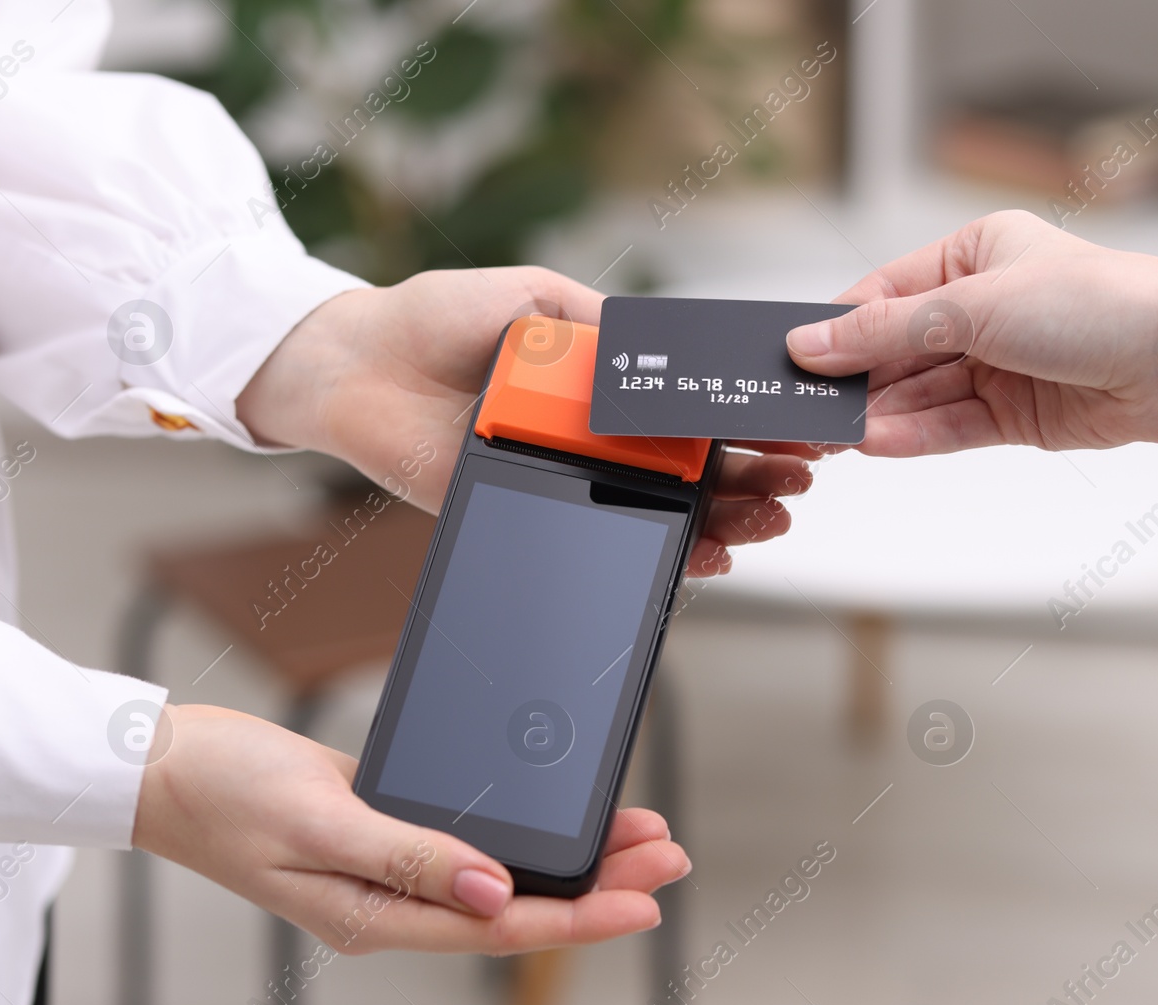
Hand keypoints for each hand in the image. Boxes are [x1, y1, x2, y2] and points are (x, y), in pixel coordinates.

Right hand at [134, 703, 690, 954]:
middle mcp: (391, 902)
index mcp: (377, 917)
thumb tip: (496, 895)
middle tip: (669, 854)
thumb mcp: (322, 824)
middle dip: (598, 881)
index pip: (503, 926)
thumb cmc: (224, 795)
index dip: (582, 914)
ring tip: (634, 834)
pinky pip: (468, 840)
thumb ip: (410, 860)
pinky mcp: (382, 830)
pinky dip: (518, 830)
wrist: (164, 765)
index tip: (647, 897)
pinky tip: (549, 818)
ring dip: (567, 855)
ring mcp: (387, 870)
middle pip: (517, 902)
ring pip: (500, 872)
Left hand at [237, 266, 810, 574]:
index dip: (745, 418)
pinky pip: (604, 540)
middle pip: (693, 465)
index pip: (689, 407)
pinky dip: (662, 553)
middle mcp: (594, 433)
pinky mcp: (530, 509)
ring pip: (662, 508)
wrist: (356, 364)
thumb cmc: (437, 318)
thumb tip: (663, 354)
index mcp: (601, 382)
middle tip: (801, 483)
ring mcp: (567, 475)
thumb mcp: (534, 296)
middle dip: (756, 476)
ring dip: (728, 518)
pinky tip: (708, 556)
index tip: (796, 426)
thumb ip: (598, 325)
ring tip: (773, 519)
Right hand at [785, 210, 1157, 455]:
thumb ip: (889, 331)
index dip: (839, 328)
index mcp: (974, 255)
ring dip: (881, 414)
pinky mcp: (1018, 415)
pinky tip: (877, 444)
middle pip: (898, 349)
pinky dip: (916, 436)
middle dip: (857, 379)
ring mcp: (1000, 363)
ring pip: (921, 393)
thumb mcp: (975, 307)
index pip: (884, 294)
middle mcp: (983, 308)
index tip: (794, 357)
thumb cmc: (1101, 303)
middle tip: (805, 409)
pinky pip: (952, 426)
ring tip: (834, 436)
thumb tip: (814, 341)